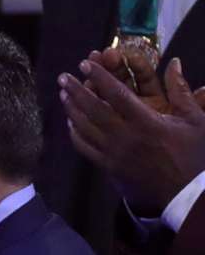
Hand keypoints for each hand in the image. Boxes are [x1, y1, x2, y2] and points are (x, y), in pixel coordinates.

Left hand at [61, 54, 204, 216]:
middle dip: (77, 91)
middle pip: (93, 110)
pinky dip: (75, 133)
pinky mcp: (108, 167)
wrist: (185, 192)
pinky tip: (70, 123)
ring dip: (72, 110)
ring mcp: (113, 154)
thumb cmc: (192, 153)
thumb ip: (180, 90)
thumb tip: (173, 62)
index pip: (117, 94)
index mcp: (146, 122)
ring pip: (85, 128)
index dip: (100, 77)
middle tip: (63, 77)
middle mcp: (125, 137)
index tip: (85, 63)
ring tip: (63, 95)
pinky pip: (85, 148)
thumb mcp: (195, 119)